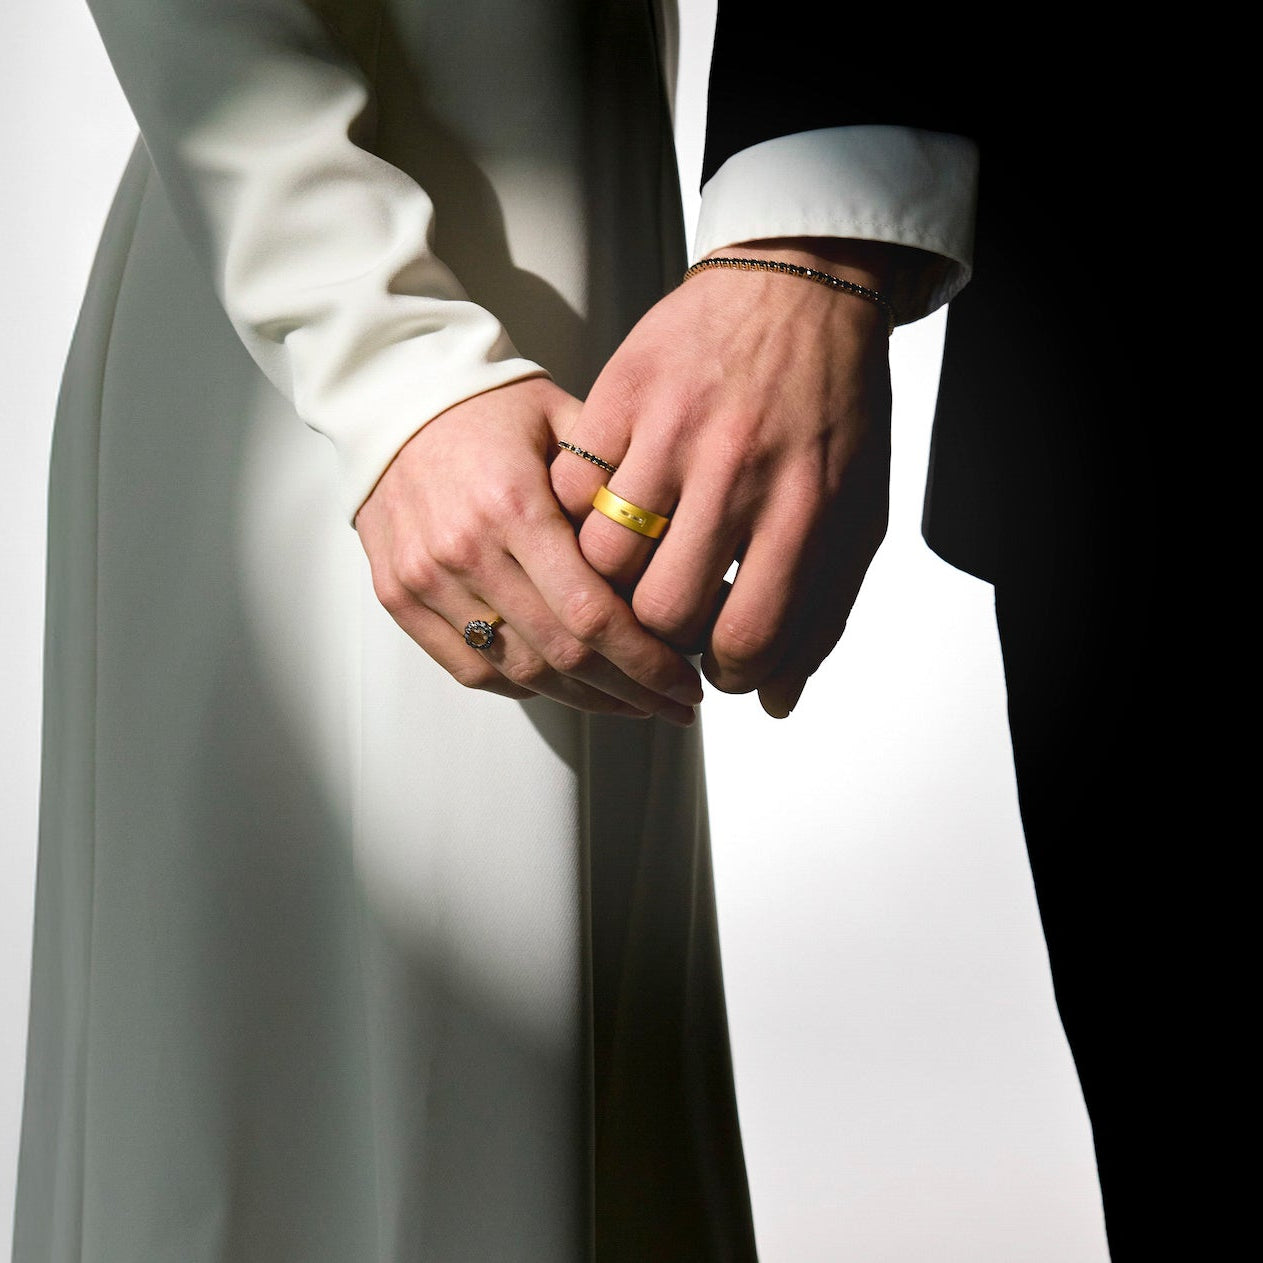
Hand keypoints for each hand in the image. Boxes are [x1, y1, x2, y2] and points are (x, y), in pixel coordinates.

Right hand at [354, 377, 701, 721]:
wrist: (395, 395)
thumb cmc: (491, 406)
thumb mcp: (566, 421)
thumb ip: (615, 487)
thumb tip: (679, 558)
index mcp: (513, 506)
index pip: (592, 614)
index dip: (647, 661)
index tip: (687, 683)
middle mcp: (465, 551)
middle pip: (561, 655)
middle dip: (630, 691)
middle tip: (674, 704)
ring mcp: (425, 580)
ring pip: (519, 672)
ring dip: (584, 698)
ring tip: (631, 702)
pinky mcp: (398, 597)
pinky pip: (470, 669)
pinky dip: (525, 686)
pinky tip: (568, 686)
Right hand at [549, 239, 893, 716]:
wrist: (801, 286)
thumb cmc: (834, 406)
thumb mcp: (856, 510)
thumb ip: (823, 612)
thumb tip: (777, 702)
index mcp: (808, 504)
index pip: (750, 637)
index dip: (728, 676)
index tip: (719, 671)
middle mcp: (737, 468)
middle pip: (665, 610)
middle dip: (662, 642)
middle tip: (670, 629)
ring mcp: (672, 429)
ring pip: (604, 560)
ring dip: (614, 586)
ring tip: (634, 578)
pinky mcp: (622, 396)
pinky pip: (573, 491)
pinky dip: (579, 517)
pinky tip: (607, 514)